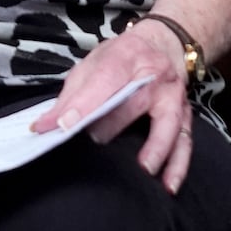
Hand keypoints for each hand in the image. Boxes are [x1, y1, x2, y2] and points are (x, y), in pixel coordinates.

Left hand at [31, 20, 192, 192]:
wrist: (162, 44)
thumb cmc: (122, 58)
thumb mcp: (93, 63)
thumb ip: (71, 94)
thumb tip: (46, 126)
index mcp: (126, 55)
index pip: (104, 80)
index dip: (83, 105)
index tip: (62, 126)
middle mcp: (154, 74)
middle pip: (135, 101)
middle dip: (112, 125)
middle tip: (93, 142)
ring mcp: (172, 96)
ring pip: (167, 122)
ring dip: (155, 146)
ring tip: (143, 168)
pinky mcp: (184, 115)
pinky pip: (185, 142)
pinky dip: (178, 165)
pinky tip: (167, 185)